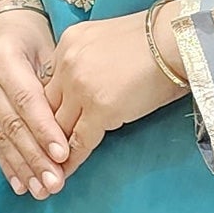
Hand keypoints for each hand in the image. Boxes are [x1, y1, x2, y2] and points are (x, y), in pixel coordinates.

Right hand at [0, 6, 71, 195]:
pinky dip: (7, 164)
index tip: (63, 155)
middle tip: (55, 183)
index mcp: (3, 57)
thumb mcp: (47, 47)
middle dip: (34, 158)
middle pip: (12, 124)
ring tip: (41, 191)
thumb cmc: (31, 36)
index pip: (27, 101)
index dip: (44, 130)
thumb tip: (71, 123)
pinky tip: (20, 184)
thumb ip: (54, 83)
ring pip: (0, 138)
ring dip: (22, 168)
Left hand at [42, 10, 188, 185]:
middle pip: (47, 107)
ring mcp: (81, 86)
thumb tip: (91, 87)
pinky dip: (70, 161)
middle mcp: (67, 62)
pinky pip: (78, 141)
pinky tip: (65, 173)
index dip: (48, 109)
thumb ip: (91, 61)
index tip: (43, 127)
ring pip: (57, 127)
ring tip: (48, 171)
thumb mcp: (109, 40)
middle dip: (42, 133)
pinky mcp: (100, 109)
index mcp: (68, 42)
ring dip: (52, 151)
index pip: (50, 83)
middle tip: (36, 154)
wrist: (177, 39)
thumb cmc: (156, 41)